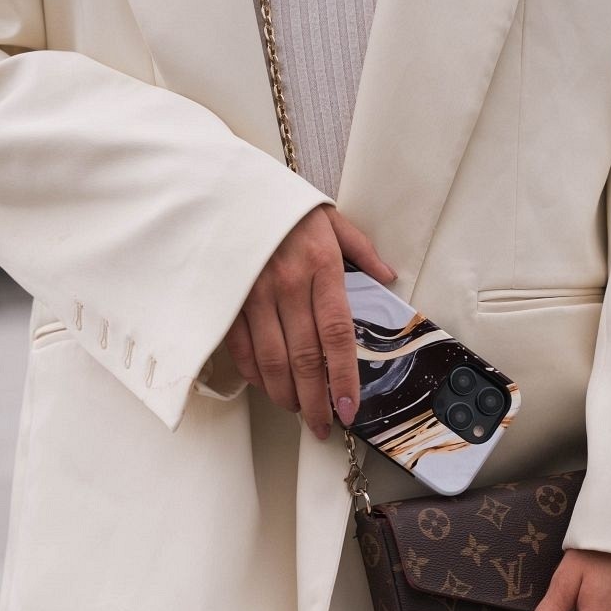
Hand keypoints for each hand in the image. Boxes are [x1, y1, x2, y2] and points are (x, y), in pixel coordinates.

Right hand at [224, 203, 396, 439]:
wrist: (222, 185)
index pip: (337, 336)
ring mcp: (253, 295)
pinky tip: (267, 386)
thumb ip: (360, 249)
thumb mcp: (327, 215)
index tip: (349, 407)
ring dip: (286, 395)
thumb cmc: (280, 205)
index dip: (343, 378)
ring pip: (272, 361)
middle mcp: (288, 285)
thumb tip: (387, 277)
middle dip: (315, 401)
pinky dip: (255, 374)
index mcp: (320, 267)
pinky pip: (242, 349)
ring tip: (298, 411)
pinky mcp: (226, 301)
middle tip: (322, 425)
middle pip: (305, 358)